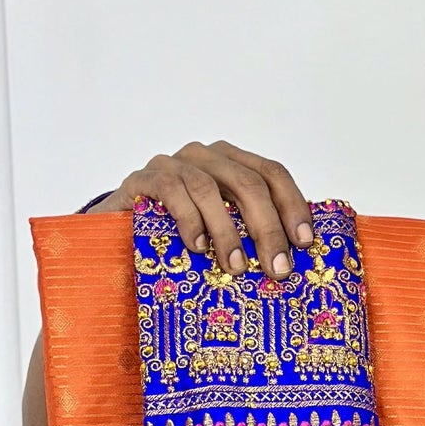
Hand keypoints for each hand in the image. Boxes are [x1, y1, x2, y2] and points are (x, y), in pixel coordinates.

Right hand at [91, 140, 313, 276]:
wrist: (119, 233)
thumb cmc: (179, 236)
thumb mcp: (221, 232)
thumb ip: (249, 233)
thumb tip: (294, 264)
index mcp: (232, 163)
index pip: (273, 174)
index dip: (292, 205)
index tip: (305, 243)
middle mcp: (206, 157)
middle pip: (248, 183)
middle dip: (267, 228)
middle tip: (277, 268)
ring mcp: (173, 164)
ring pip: (210, 190)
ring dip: (228, 232)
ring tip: (237, 267)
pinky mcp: (144, 179)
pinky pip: (172, 191)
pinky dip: (189, 220)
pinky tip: (197, 248)